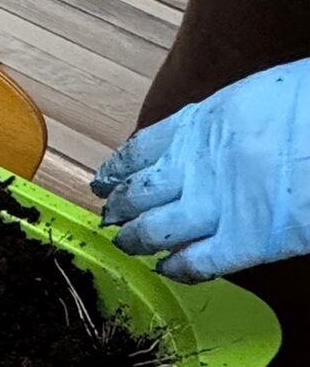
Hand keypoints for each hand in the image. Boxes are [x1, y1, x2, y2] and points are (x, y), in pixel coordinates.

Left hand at [92, 59, 309, 281]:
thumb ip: (222, 126)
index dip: (117, 170)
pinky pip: (194, 263)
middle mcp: (197, 166)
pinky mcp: (243, 242)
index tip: (106, 180)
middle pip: (137, 194)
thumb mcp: (259, 99)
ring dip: (135, 239)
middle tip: (112, 218)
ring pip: (153, 231)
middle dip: (120, 208)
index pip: (139, 150)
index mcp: (202, 124)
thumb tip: (204, 144)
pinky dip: (175, 268)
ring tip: (128, 243)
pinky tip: (168, 267)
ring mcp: (216, 206)